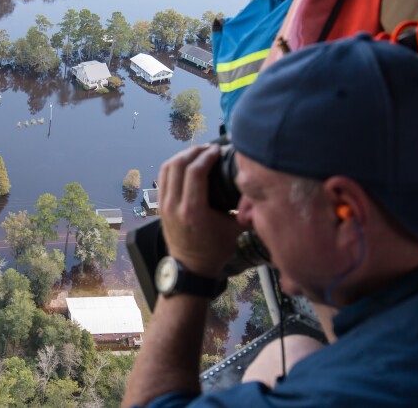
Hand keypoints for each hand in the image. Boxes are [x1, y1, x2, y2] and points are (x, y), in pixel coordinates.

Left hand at [157, 144, 243, 275]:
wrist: (191, 268)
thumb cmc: (214, 250)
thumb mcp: (234, 229)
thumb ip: (245, 208)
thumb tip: (257, 188)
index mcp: (193, 211)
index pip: (195, 172)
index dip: (207, 155)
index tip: (218, 150)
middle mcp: (174, 206)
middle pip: (179, 165)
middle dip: (195, 151)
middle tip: (209, 148)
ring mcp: (164, 205)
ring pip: (167, 168)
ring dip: (183, 156)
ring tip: (198, 152)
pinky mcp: (160, 206)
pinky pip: (163, 177)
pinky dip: (174, 165)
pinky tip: (186, 163)